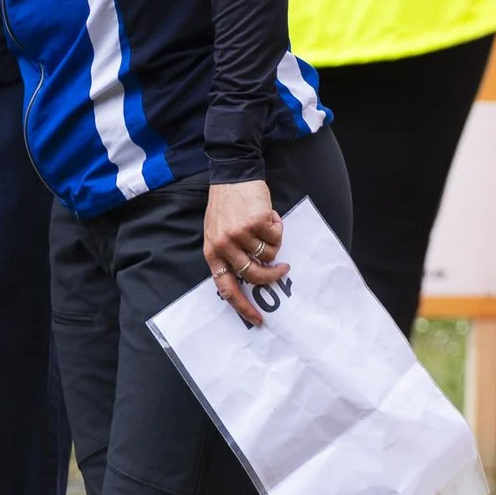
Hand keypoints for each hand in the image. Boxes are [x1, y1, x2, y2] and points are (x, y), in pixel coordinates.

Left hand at [203, 179, 286, 326]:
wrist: (232, 174)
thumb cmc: (227, 206)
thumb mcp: (218, 232)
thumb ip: (230, 254)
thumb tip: (252, 281)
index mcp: (212, 251)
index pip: (226, 287)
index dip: (243, 306)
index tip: (258, 320)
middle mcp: (224, 245)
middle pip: (255, 276)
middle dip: (273, 275)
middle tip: (283, 270)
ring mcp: (239, 234)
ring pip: (269, 255)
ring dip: (272, 241)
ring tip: (263, 225)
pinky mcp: (255, 222)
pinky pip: (276, 237)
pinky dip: (277, 227)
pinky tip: (267, 214)